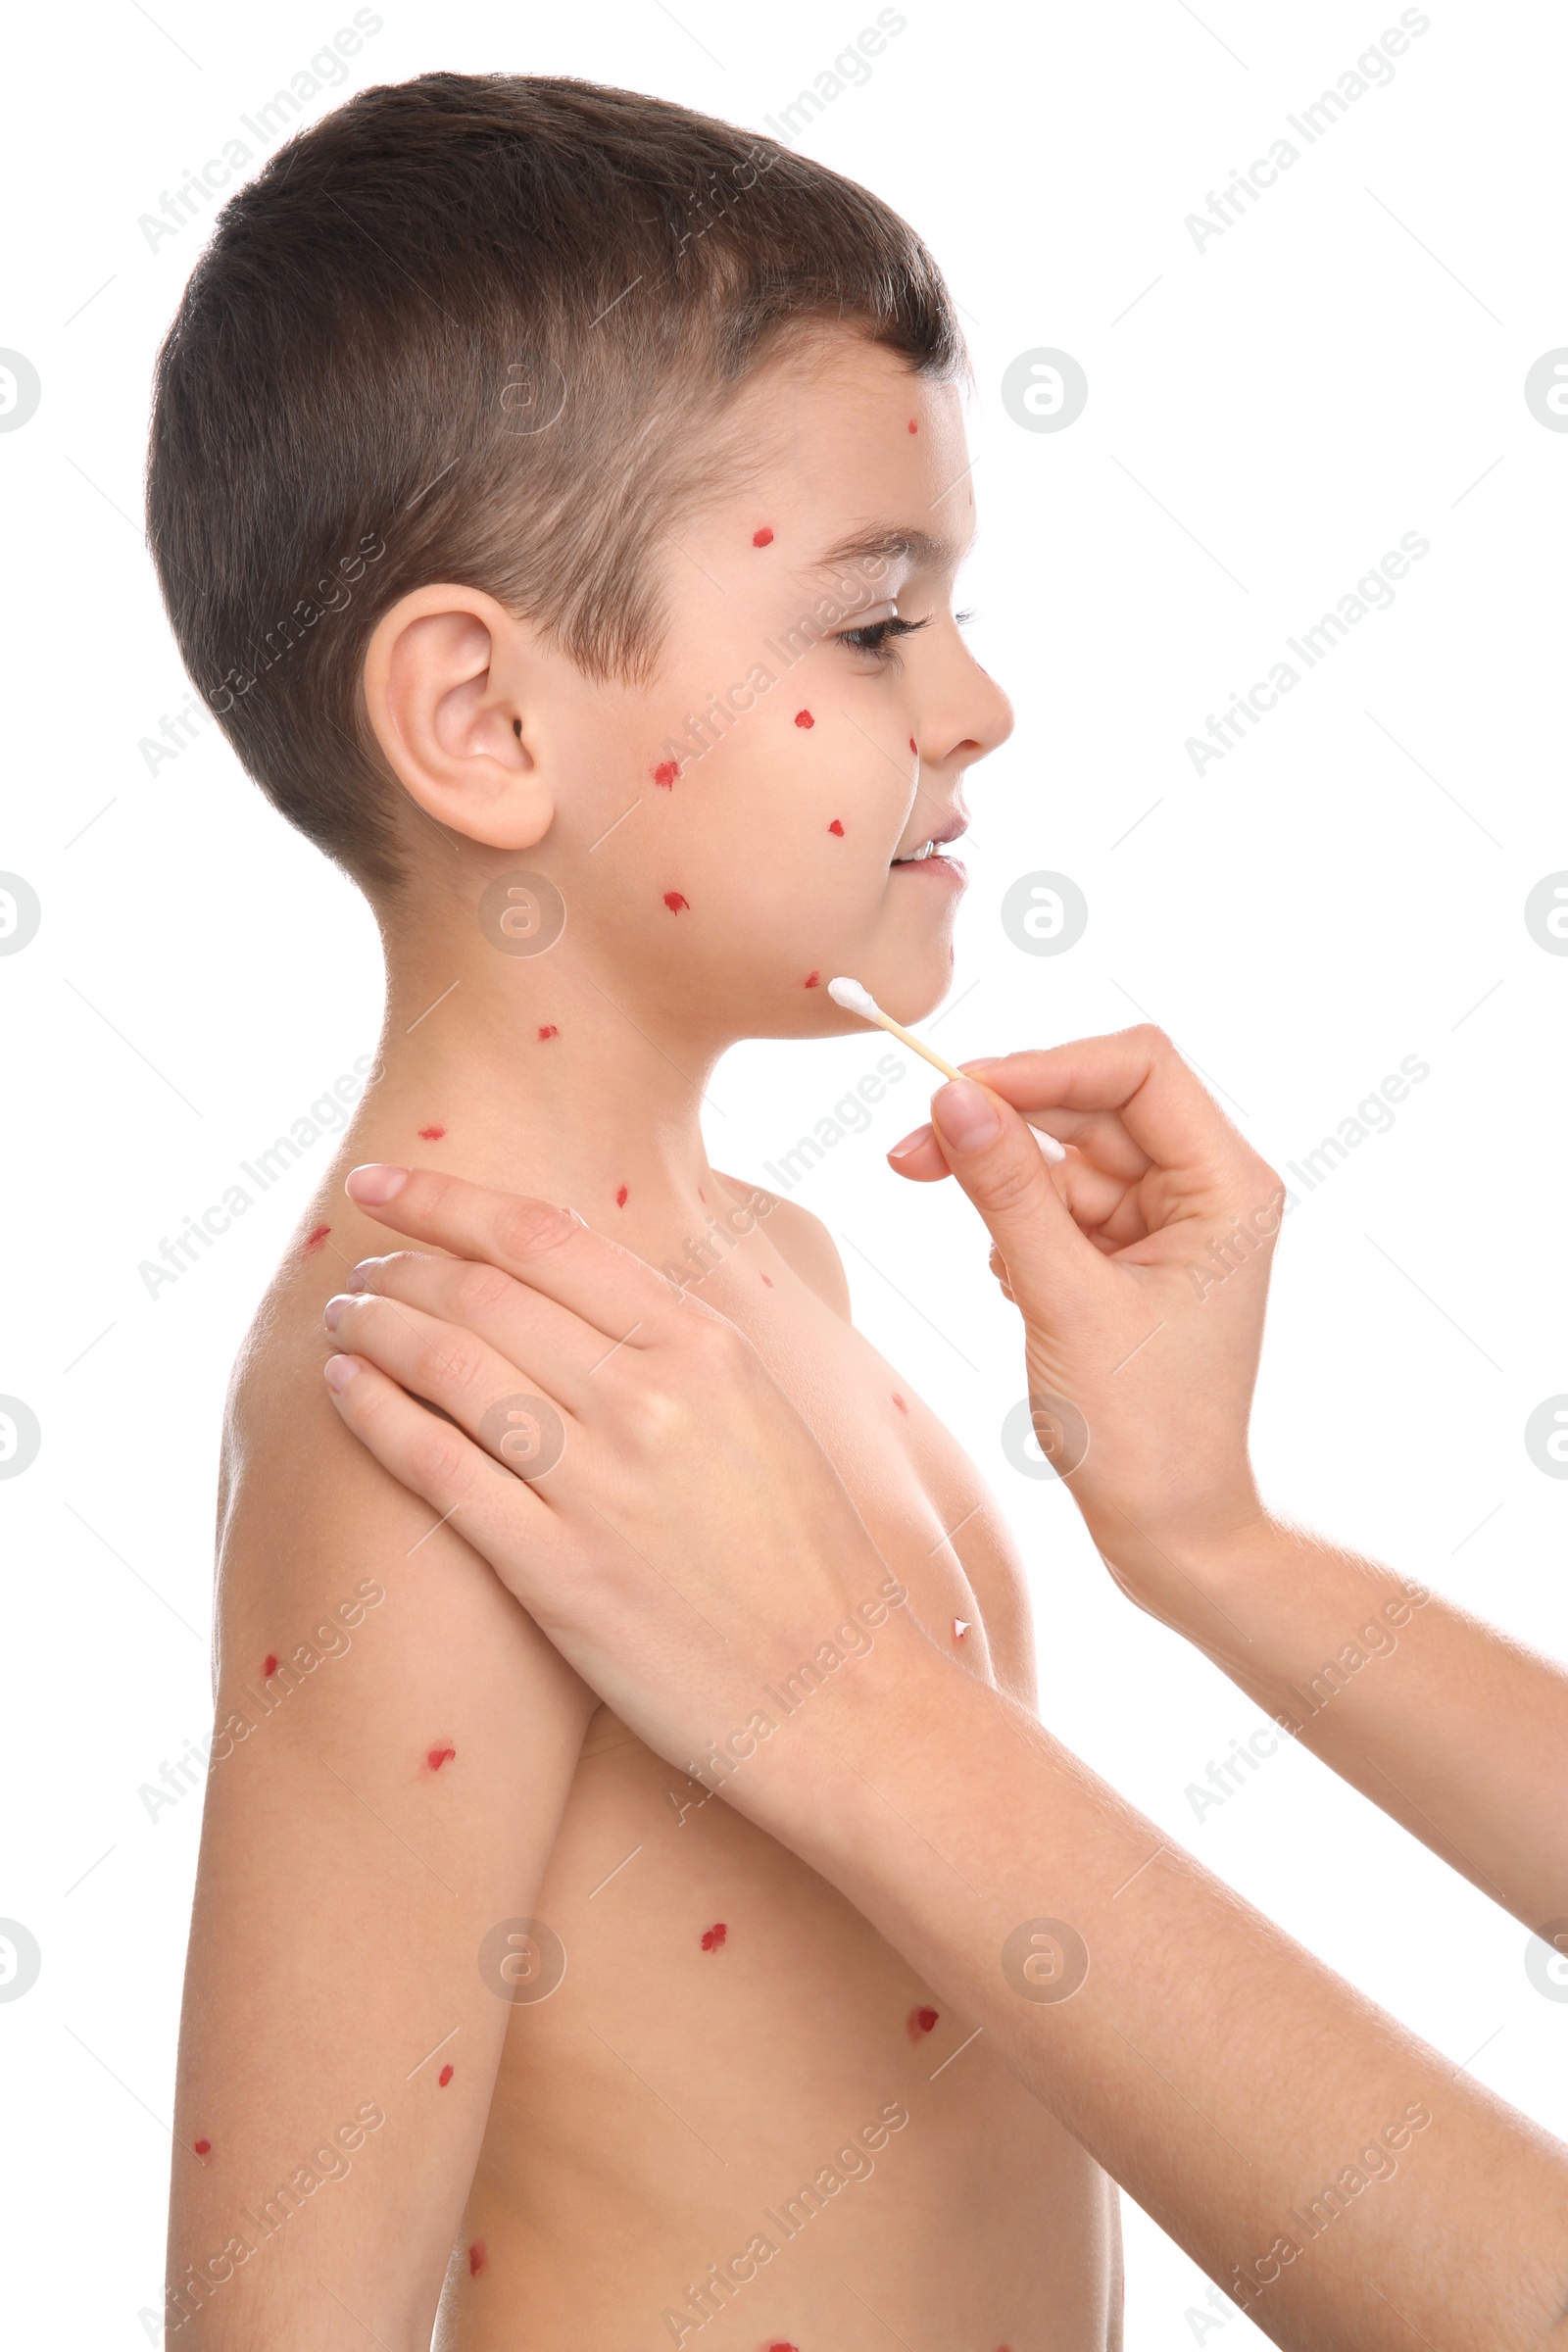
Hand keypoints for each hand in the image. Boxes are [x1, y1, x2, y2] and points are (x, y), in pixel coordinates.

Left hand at [319, 1168, 917, 1815]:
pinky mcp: (558, 1575)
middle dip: (398, 1268)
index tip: (382, 1181)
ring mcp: (600, 1487)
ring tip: (343, 1322)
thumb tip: (576, 1267)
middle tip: (358, 1272)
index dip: (443, 1196)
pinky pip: (435, 1468)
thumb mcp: (763, 1412)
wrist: (846, 1699)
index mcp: (705, 1346)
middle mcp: (649, 1399)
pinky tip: (344, 1391)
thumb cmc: (806, 1559)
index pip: (542, 1235)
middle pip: (480, 1293)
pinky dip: (373, 1414)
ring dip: (374, 1329)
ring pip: (446, 1367)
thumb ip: (675, 1341)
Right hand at [888, 1025, 1282, 1619]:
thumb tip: (951, 1096)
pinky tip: (1013, 1284)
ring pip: (1066, 1155)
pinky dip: (1020, 1227)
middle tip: (911, 1152)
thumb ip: (1006, 1188)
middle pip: (1094, 1104)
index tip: (959, 1090)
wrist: (1170, 1531)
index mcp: (1229, 1186)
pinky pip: (1061, 1203)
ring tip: (973, 1244)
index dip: (1046, 1065)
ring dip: (1005, 1187)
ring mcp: (1170, 1222)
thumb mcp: (1062, 1297)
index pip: (1141, 1067)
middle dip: (1004, 1126)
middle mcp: (1209, 1189)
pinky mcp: (1133, 1255)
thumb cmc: (1141, 1430)